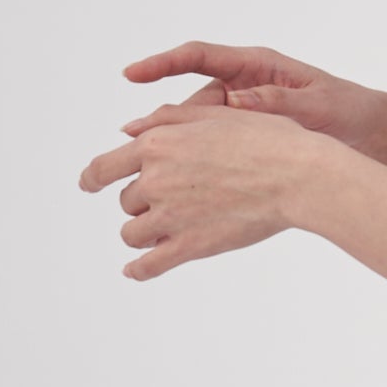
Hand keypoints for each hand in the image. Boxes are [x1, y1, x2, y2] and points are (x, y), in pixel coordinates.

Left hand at [78, 101, 317, 280]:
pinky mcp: (190, 246)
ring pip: (133, 233)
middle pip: (127, 201)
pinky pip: (149, 265)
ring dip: (144, 231)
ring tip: (166, 229)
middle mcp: (155, 180)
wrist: (297, 176)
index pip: (105, 167)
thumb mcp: (213, 114)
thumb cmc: (266, 140)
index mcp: (157, 145)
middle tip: (176, 198)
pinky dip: (138, 270)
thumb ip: (165, 119)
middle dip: (143, 201)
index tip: (89, 184)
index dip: (92, 178)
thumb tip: (126, 130)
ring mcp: (171, 216)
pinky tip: (135, 271)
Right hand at [118, 41, 386, 176]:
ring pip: (198, 130)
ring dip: (176, 146)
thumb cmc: (349, 110)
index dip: (162, 63)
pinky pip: (213, 149)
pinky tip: (180, 182)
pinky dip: (197, 163)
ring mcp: (243, 115)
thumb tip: (236, 101)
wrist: (372, 136)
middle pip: (191, 101)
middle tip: (134, 138)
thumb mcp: (318, 104)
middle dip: (162, 120)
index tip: (132, 73)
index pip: (199, 57)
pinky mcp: (247, 142)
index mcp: (256, 67)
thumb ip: (278, 102)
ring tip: (149, 165)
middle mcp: (243, 87)